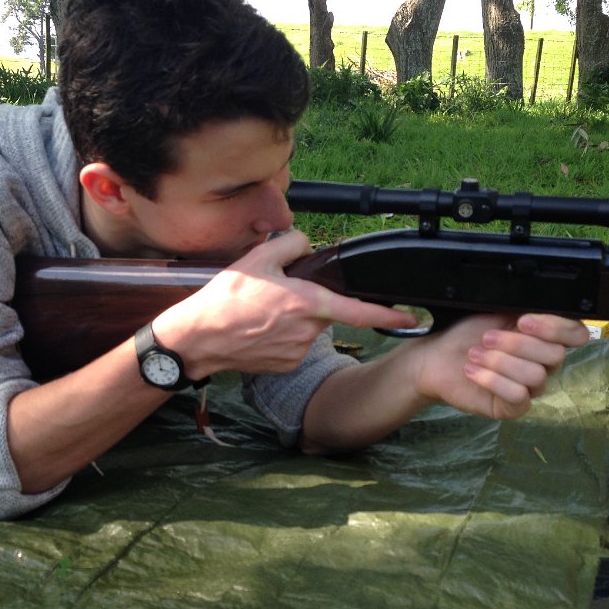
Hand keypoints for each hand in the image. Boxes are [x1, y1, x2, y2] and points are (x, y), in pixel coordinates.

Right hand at [152, 230, 417, 376]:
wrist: (198, 339)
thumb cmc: (225, 300)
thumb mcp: (257, 257)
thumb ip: (291, 243)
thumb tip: (307, 244)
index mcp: (306, 303)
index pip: (358, 311)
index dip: (387, 315)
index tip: (410, 318)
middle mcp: (307, 332)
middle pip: (323, 311)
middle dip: (308, 301)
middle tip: (275, 294)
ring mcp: (296, 352)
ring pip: (308, 327)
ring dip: (294, 318)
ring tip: (260, 312)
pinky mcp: (285, 365)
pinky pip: (294, 344)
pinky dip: (283, 335)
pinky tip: (259, 329)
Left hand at [408, 313, 589, 420]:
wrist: (436, 357)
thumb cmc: (465, 334)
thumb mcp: (495, 313)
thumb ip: (525, 311)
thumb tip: (545, 308)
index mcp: (543, 336)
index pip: (575, 334)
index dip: (556, 328)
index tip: (523, 321)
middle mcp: (542, 363)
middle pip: (555, 355)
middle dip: (516, 344)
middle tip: (485, 338)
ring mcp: (530, 387)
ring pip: (535, 376)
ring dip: (500, 362)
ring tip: (474, 355)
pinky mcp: (512, 407)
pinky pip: (518, 396)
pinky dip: (492, 380)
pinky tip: (472, 372)